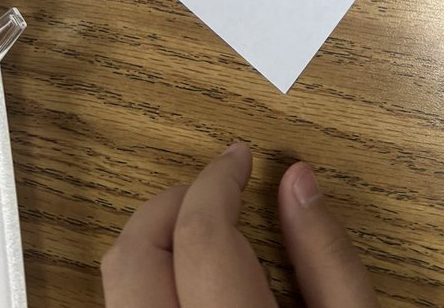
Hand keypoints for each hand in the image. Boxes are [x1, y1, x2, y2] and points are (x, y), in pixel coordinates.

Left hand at [101, 142, 379, 306]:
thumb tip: (298, 180)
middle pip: (131, 257)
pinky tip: (191, 276)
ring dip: (153, 242)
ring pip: (115, 286)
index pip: (199, 234)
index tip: (238, 159)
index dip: (217, 181)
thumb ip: (328, 256)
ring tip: (204, 228)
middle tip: (214, 186)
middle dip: (170, 204)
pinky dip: (150, 279)